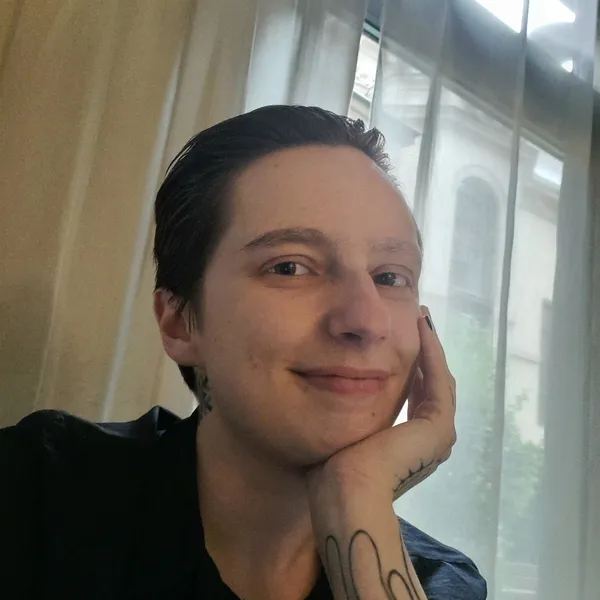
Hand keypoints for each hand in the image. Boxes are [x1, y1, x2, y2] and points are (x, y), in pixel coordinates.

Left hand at [307, 306, 456, 503]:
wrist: (346, 492)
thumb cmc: (335, 470)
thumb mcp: (343, 431)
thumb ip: (347, 414)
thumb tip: (332, 392)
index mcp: (410, 444)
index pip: (417, 395)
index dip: (413, 365)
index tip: (402, 336)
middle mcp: (430, 440)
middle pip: (432, 385)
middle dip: (425, 352)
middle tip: (419, 321)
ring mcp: (439, 435)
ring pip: (439, 379)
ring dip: (431, 347)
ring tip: (422, 318)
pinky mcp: (439, 428)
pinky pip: (439, 380)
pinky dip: (433, 353)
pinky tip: (423, 329)